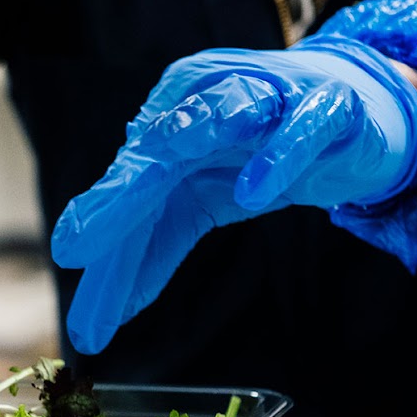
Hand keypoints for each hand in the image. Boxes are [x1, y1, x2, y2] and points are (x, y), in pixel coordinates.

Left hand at [51, 36, 416, 353]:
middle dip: (120, 193)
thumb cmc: (255, 157)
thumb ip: (148, 256)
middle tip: (84, 238)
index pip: (129, 181)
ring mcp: (268, 96)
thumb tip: (97, 320)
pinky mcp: (324, 108)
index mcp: (168, 118)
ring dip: (194, 132)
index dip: (100, 222)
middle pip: (158, 148)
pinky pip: (300, 129)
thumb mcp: (195, 208)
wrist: (347, 119)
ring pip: (226, 110)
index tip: (69, 256)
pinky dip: (278, 156)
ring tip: (158, 167)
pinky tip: (251, 192)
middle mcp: (209, 97)